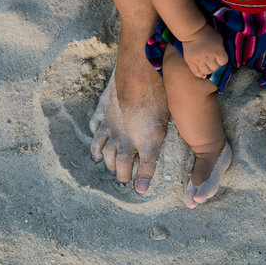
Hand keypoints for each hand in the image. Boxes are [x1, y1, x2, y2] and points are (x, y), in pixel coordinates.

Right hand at [90, 62, 169, 193]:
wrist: (140, 73)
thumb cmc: (161, 92)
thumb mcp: (169, 116)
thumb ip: (163, 132)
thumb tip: (162, 139)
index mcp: (150, 140)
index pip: (146, 166)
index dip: (143, 180)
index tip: (140, 190)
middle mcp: (130, 139)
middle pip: (122, 164)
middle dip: (123, 176)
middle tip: (125, 182)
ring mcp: (116, 129)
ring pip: (108, 155)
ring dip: (109, 166)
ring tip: (113, 171)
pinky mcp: (107, 119)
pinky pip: (98, 139)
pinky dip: (96, 150)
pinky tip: (96, 158)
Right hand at [182, 24, 227, 78]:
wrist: (193, 31)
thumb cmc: (207, 34)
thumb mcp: (219, 39)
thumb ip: (221, 49)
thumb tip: (221, 59)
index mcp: (217, 50)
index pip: (223, 62)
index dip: (222, 61)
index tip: (219, 58)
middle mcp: (209, 56)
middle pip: (215, 68)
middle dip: (214, 65)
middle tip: (212, 62)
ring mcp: (199, 60)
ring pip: (206, 72)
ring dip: (208, 70)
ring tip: (207, 67)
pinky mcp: (191, 61)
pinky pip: (196, 72)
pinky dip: (200, 74)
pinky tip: (202, 74)